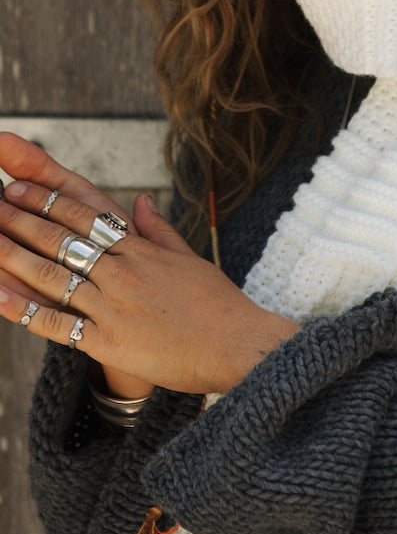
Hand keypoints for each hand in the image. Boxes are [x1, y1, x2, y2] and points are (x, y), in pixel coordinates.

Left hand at [0, 133, 297, 394]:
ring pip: (52, 276)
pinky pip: (57, 323)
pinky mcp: (107, 342)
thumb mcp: (191, 259)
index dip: (48, 200)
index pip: (86, 216)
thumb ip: (160, 230)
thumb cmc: (219, 305)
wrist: (237, 346)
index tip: (19, 187)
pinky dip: (24, 310)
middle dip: (21, 220)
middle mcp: (122, 272)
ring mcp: (113, 306)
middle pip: (62, 240)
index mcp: (141, 249)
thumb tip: (141, 200)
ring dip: (13, 257)